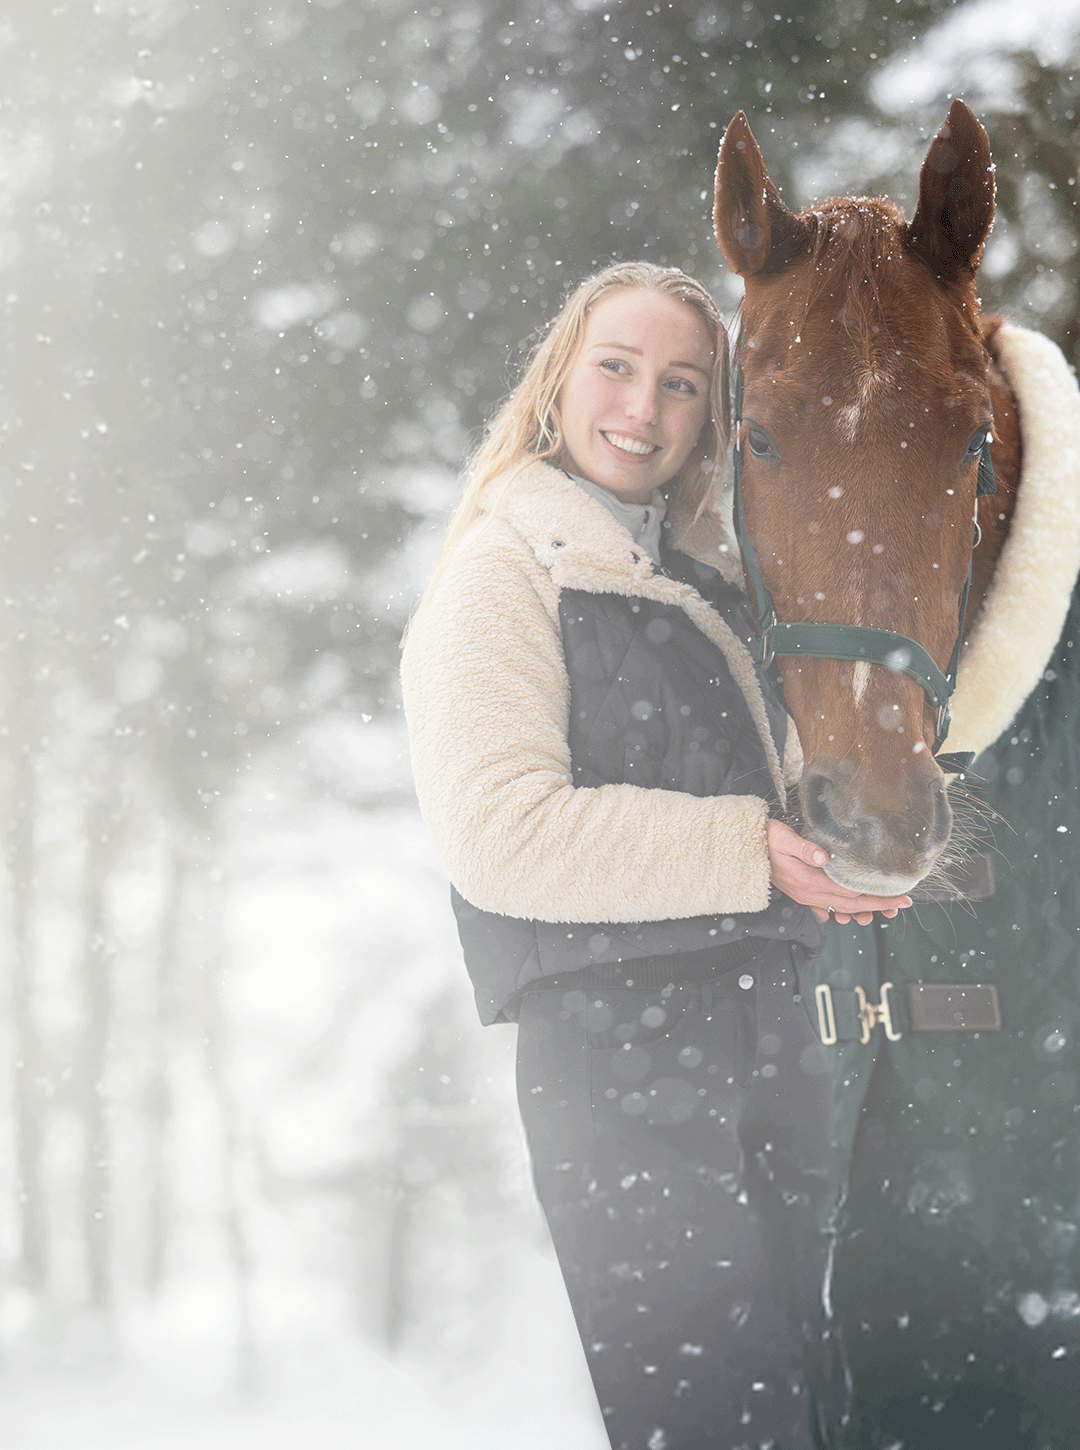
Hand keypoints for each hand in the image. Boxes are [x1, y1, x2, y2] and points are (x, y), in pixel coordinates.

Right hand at [766, 819, 912, 926]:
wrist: (746, 851)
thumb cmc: (766, 840)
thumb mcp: (783, 838)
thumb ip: (805, 848)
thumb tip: (824, 857)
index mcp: (809, 882)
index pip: (853, 894)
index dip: (879, 897)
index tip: (901, 896)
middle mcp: (810, 894)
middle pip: (853, 905)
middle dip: (880, 904)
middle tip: (904, 902)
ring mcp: (806, 897)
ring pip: (843, 908)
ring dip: (866, 908)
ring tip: (887, 906)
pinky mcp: (803, 895)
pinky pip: (830, 907)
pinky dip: (847, 909)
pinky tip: (858, 908)